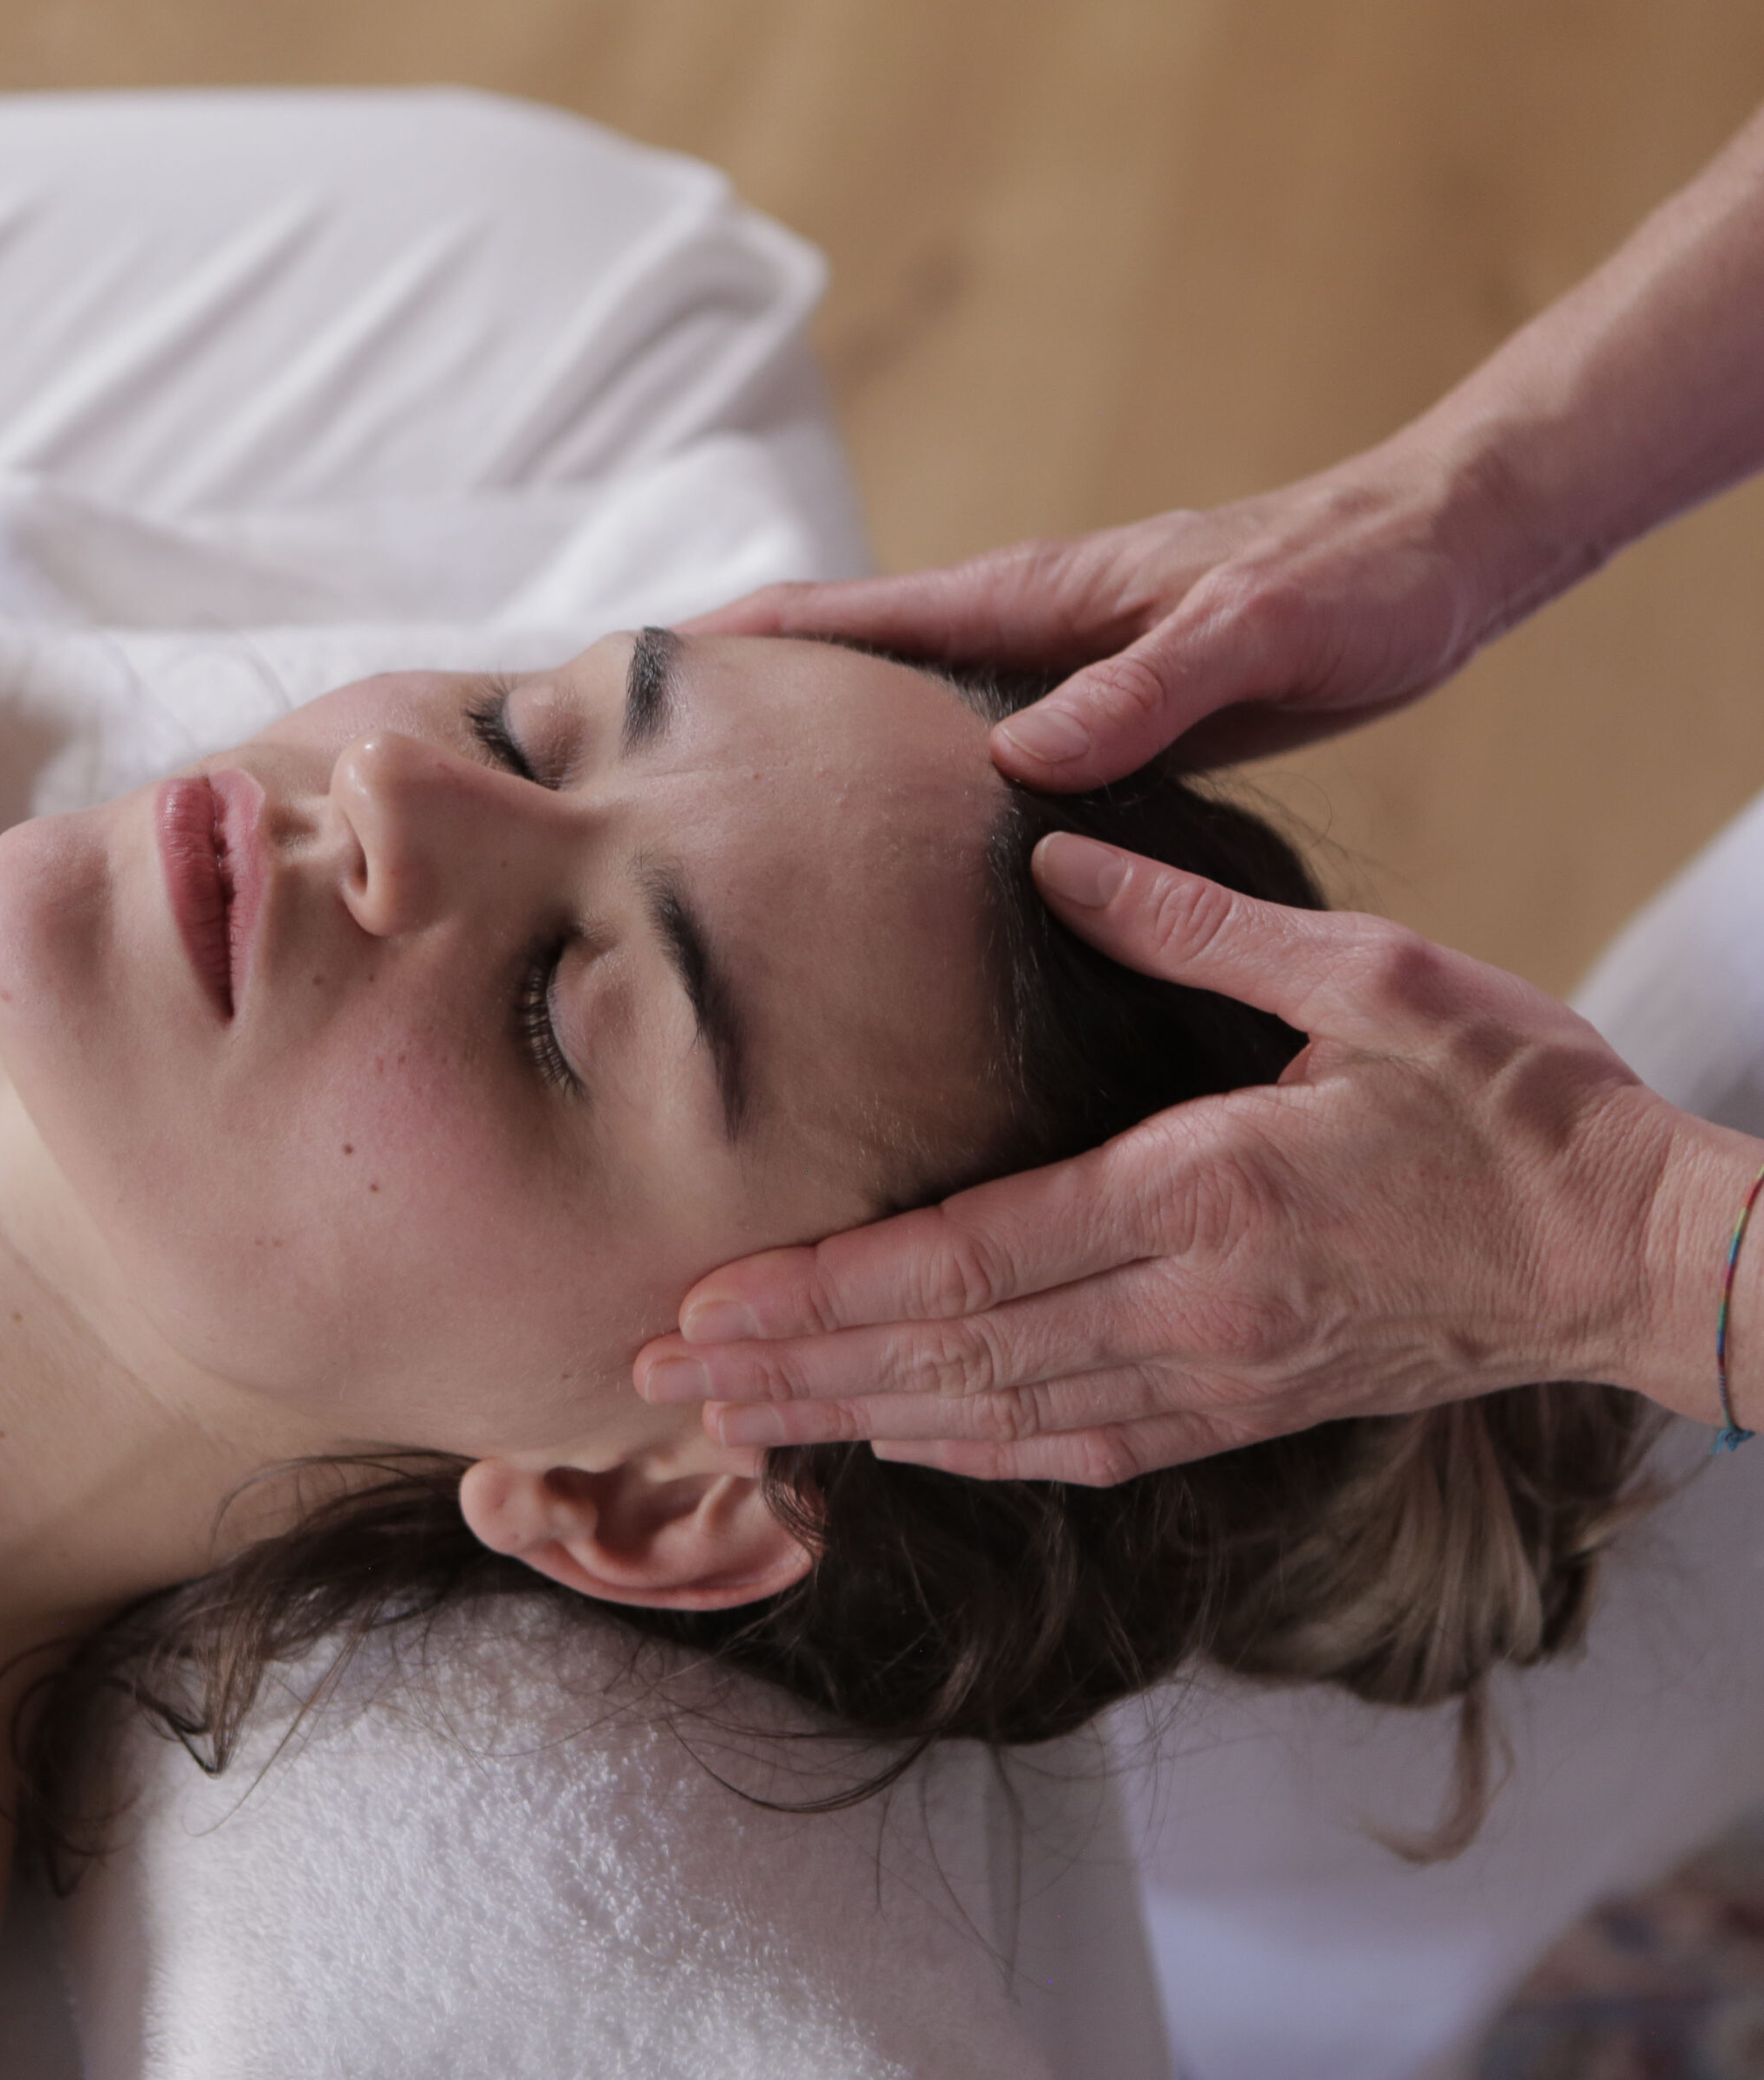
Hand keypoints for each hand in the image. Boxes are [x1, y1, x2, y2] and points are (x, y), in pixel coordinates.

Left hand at [635, 833, 1723, 1483]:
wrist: (1639, 1257)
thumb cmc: (1517, 1105)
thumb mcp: (1370, 978)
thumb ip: (1195, 924)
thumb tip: (1060, 852)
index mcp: (1207, 1192)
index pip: (971, 1258)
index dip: (826, 1291)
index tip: (709, 1301)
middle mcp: (1195, 1306)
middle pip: (952, 1356)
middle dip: (795, 1371)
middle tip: (661, 1378)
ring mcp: (1220, 1376)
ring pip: (998, 1417)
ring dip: (855, 1420)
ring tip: (732, 1421)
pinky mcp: (1248, 1407)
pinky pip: (1083, 1445)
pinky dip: (973, 1448)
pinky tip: (894, 1443)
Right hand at [692, 439, 1524, 791]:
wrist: (1437, 557)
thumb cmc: (1352, 582)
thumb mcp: (1253, 637)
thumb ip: (1139, 692)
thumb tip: (1011, 763)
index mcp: (1029, 599)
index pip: (844, 611)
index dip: (734, 642)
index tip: (626, 675)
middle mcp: (1018, 635)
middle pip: (844, 663)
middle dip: (744, 702)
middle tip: (645, 774)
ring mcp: (1050, 679)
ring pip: (902, 718)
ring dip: (822, 754)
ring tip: (737, 825)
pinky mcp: (1095, 723)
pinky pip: (972, 760)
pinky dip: (913, 790)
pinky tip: (896, 855)